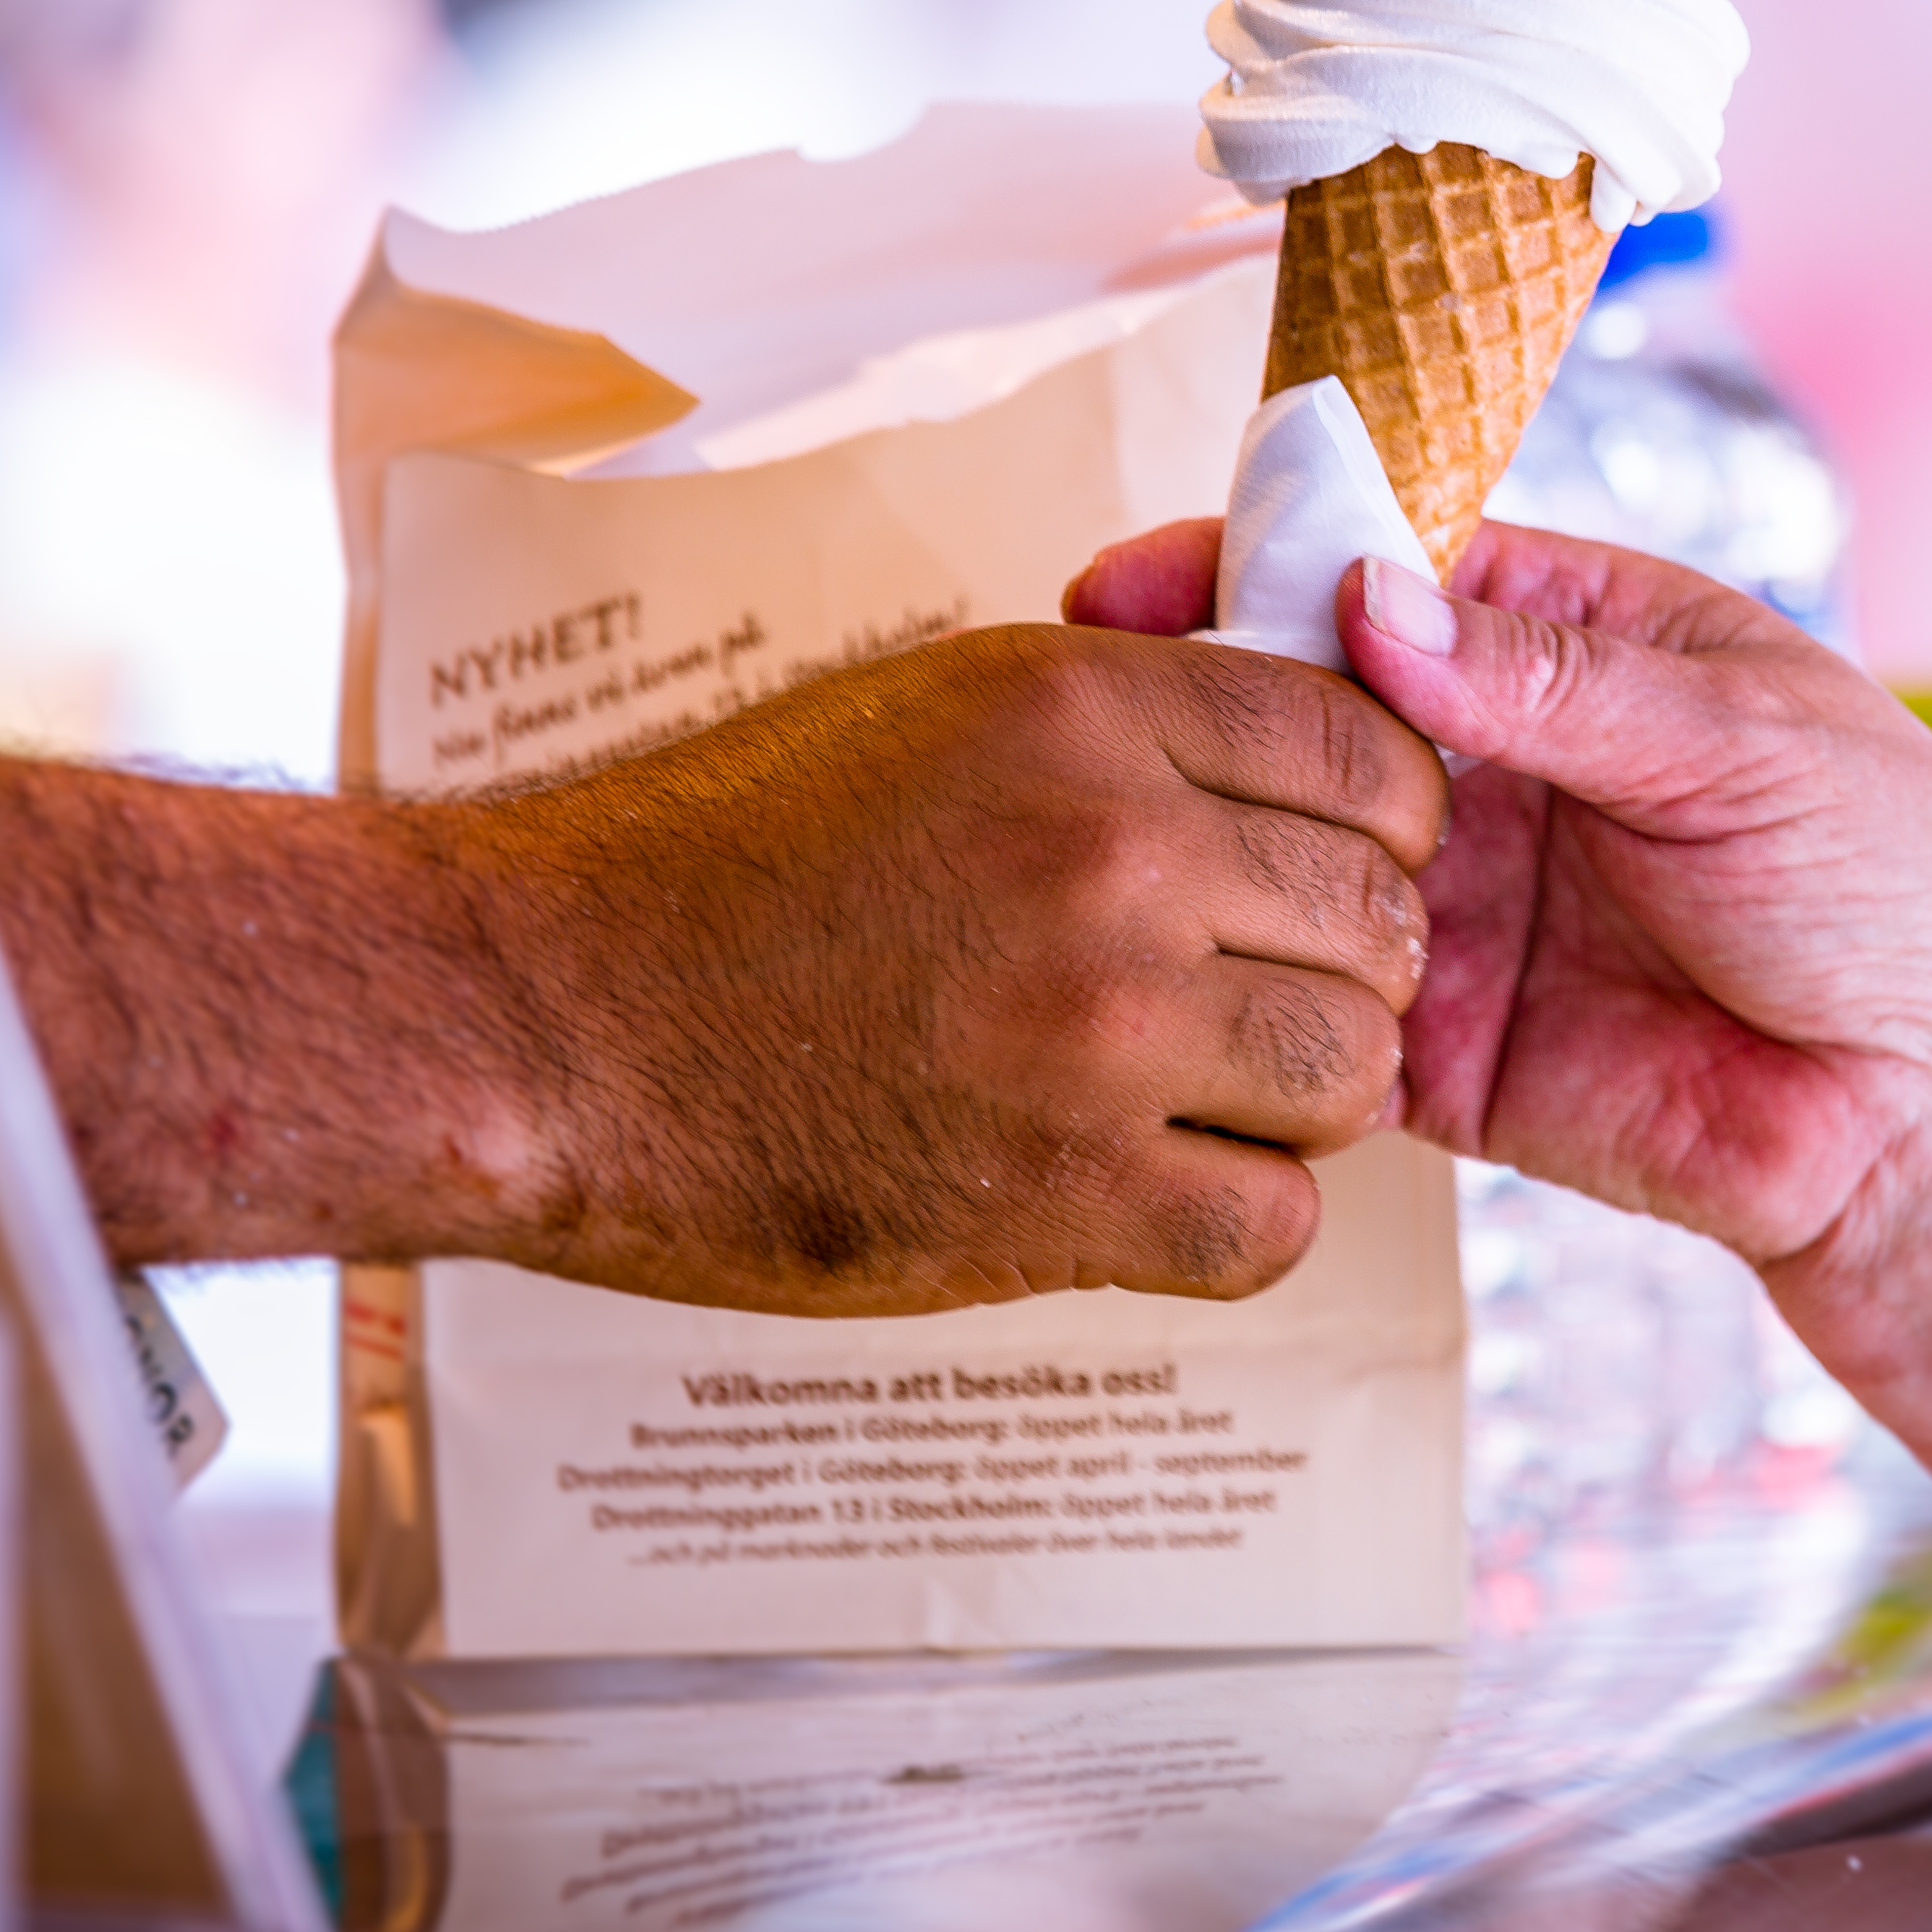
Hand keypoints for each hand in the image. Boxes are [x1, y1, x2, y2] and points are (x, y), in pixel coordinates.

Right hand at [488, 623, 1449, 1311]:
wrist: (546, 1014)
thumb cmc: (721, 854)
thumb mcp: (933, 708)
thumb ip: (1120, 725)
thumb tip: (1278, 753)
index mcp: (1082, 707)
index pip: (1362, 747)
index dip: (1385, 817)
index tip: (1337, 864)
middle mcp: (1111, 849)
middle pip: (1381, 914)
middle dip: (1349, 963)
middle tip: (1268, 994)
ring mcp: (1095, 1026)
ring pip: (1354, 1071)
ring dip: (1302, 1096)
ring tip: (1210, 1094)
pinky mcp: (1060, 1194)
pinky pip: (1274, 1225)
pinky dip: (1243, 1219)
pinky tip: (1160, 1189)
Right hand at [1062, 519, 1931, 1271]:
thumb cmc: (1899, 879)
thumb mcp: (1732, 737)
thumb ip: (1544, 680)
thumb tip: (1368, 605)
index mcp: (1578, 645)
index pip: (1384, 575)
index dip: (1259, 569)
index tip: (1132, 581)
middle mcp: (1500, 771)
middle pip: (1305, 720)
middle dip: (1200, 714)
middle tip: (1094, 720)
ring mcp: (1461, 912)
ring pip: (1288, 869)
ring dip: (1221, 860)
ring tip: (1140, 850)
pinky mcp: (1446, 1056)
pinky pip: (1313, 1025)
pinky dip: (1255, 1011)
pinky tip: (1186, 986)